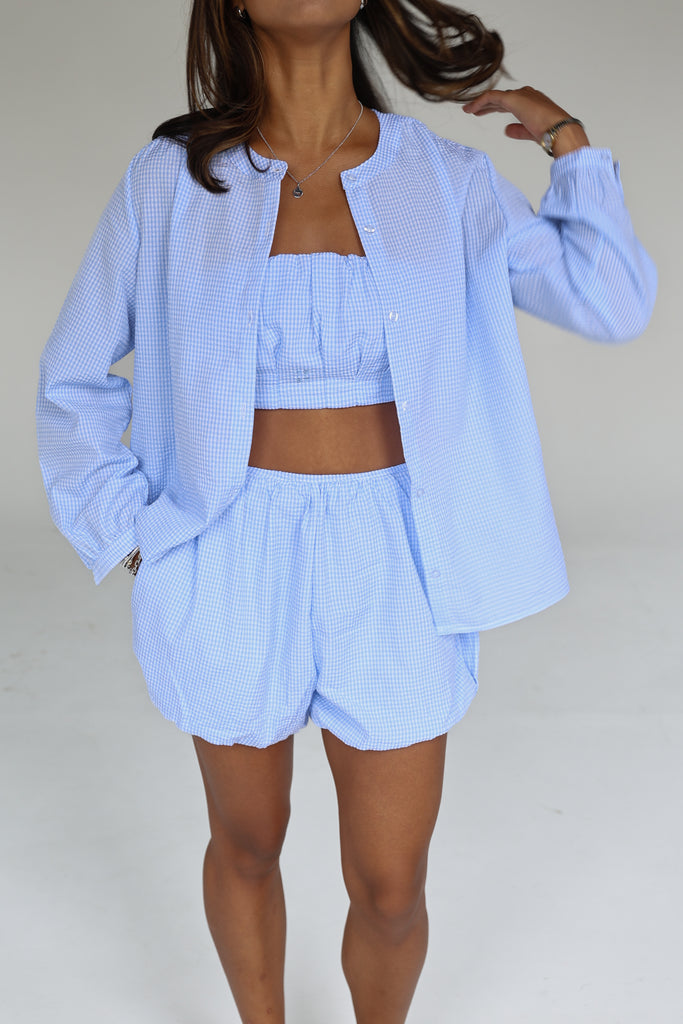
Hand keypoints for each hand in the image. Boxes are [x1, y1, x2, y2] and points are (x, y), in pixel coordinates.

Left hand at [462, 86, 588, 151]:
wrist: (559, 129)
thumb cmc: (551, 133)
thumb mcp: (530, 132)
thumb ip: (518, 130)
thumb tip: (506, 130)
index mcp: (532, 102)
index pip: (510, 102)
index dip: (496, 107)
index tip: (484, 112)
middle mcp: (526, 95)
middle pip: (501, 99)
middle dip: (487, 105)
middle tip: (474, 110)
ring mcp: (520, 96)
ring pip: (495, 97)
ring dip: (481, 103)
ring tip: (468, 109)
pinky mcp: (513, 99)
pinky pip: (491, 97)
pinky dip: (480, 102)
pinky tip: (471, 109)